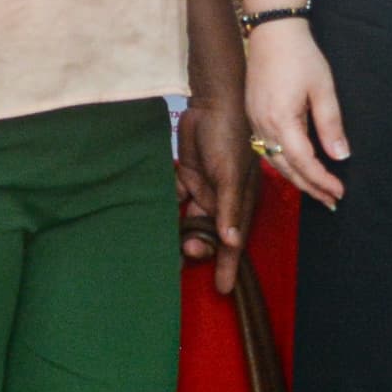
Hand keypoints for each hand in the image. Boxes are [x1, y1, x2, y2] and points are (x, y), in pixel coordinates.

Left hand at [176, 94, 258, 293]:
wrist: (212, 101)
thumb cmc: (230, 135)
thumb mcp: (231, 173)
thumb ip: (229, 207)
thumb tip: (233, 242)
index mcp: (239, 202)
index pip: (235, 241)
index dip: (229, 265)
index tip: (223, 289)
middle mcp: (222, 200)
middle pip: (211, 234)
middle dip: (200, 248)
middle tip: (185, 253)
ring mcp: (203, 189)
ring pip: (190, 220)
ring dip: (180, 233)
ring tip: (167, 245)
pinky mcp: (186, 177)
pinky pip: (175, 199)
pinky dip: (166, 207)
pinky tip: (153, 216)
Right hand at [243, 19, 349, 207]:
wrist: (272, 31)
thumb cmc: (300, 55)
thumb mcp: (323, 88)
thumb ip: (331, 125)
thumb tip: (341, 155)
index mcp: (281, 120)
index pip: (303, 162)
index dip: (321, 180)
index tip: (339, 191)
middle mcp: (262, 125)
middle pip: (286, 168)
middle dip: (310, 187)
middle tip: (331, 201)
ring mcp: (254, 120)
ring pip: (274, 161)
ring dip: (297, 178)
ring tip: (318, 189)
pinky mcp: (253, 114)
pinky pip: (267, 148)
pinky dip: (284, 162)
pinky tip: (298, 165)